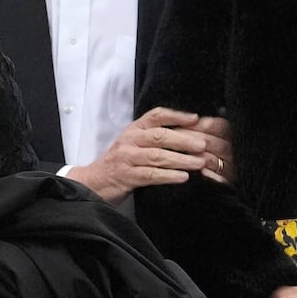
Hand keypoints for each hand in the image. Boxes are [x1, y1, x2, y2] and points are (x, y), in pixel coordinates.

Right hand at [65, 107, 229, 203]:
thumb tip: (190, 133)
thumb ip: (155, 136)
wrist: (93, 181)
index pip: (157, 115)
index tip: (196, 119)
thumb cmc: (121, 161)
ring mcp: (127, 157)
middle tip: (203, 145)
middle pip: (160, 136)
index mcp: (135, 128)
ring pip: (157, 156)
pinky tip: (183, 177)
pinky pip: (150, 175)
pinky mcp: (126, 176)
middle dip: (184, 140)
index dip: (176, 115)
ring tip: (199, 163)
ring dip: (181, 160)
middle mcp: (130, 139)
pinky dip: (168, 176)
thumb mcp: (134, 143)